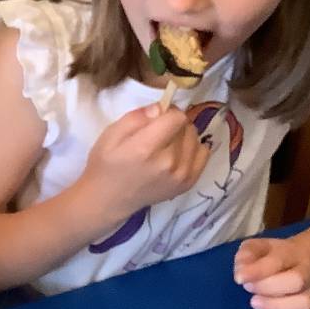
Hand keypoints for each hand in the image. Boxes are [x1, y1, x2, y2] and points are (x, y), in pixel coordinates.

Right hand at [76, 104, 210, 223]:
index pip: (177, 117)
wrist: (109, 199)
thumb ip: (137, 117)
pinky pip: (203, 153)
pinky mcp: (188, 183)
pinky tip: (177, 153)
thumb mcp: (111, 134)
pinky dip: (193, 148)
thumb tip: (161, 108)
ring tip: (166, 144)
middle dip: (174, 123)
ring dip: (183, 135)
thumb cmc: (106, 164)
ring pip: (195, 138)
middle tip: (157, 132)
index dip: (167, 112)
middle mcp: (169, 163)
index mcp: (146, 148)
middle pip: (186, 126)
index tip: (157, 116)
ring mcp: (181, 176)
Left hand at [234, 238, 309, 308]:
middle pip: (297, 281)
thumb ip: (246, 255)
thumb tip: (241, 274)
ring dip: (275, 307)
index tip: (239, 279)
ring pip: (303, 304)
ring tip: (255, 302)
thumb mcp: (257, 247)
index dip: (258, 271)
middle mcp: (306, 273)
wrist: (305, 261)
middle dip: (268, 288)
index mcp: (291, 253)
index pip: (278, 260)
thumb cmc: (273, 256)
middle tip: (248, 288)